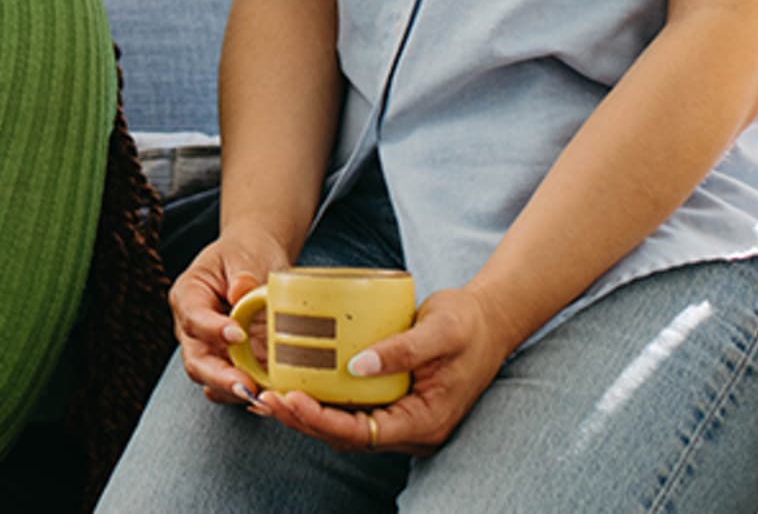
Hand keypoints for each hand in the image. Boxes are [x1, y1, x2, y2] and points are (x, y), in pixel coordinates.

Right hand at [170, 226, 292, 409]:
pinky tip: (270, 397)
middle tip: (245, 384)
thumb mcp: (245, 254)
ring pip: (212, 380)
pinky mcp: (230, 363)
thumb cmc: (247, 254)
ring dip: (235, 391)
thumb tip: (242, 290)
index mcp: (189, 294)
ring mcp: (209, 349)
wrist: (254, 260)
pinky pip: (234, 384)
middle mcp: (192, 328)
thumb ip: (244, 273)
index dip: (212, 329)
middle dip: (220, 377)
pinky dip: (249, 393)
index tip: (237, 334)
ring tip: (261, 398)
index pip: (193, 316)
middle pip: (196, 360)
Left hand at [257, 284, 519, 455]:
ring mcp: (402, 418)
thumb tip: (357, 365)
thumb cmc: (468, 323)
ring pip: (346, 427)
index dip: (324, 421)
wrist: (490, 320)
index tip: (292, 399)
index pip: (365, 433)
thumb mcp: (440, 329)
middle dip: (305, 421)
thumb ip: (403, 349)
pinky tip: (294, 385)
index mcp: (426, 420)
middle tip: (266, 397)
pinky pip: (352, 410)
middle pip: (348, 436)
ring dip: (308, 416)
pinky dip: (322, 402)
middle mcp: (412, 428)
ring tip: (269, 395)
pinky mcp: (393, 402)